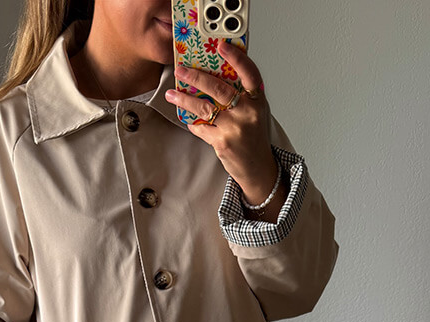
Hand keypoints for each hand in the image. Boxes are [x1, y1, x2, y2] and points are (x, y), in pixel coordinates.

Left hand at [164, 41, 277, 201]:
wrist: (257, 168)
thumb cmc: (253, 136)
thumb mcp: (254, 111)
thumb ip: (241, 94)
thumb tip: (213, 74)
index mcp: (257, 100)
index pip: (249, 73)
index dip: (236, 58)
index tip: (221, 46)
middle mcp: (248, 112)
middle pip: (219, 88)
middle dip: (196, 77)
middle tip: (181, 71)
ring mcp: (235, 128)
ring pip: (204, 108)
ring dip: (185, 100)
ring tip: (172, 94)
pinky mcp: (223, 143)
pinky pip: (201, 128)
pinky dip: (193, 123)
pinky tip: (189, 120)